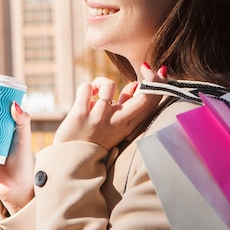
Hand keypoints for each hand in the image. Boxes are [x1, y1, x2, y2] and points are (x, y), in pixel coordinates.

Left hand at [53, 63, 167, 149]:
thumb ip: (126, 104)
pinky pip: (86, 87)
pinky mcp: (80, 115)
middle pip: (144, 97)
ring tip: (96, 92)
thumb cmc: (94, 138)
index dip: (158, 84)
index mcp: (128, 125)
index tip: (155, 71)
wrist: (71, 161)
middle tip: (145, 68)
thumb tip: (136, 84)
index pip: (151, 104)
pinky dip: (86, 87)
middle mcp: (117, 122)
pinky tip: (85, 96)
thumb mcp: (115, 125)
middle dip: (151, 77)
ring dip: (102, 83)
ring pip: (109, 85)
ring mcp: (99, 119)